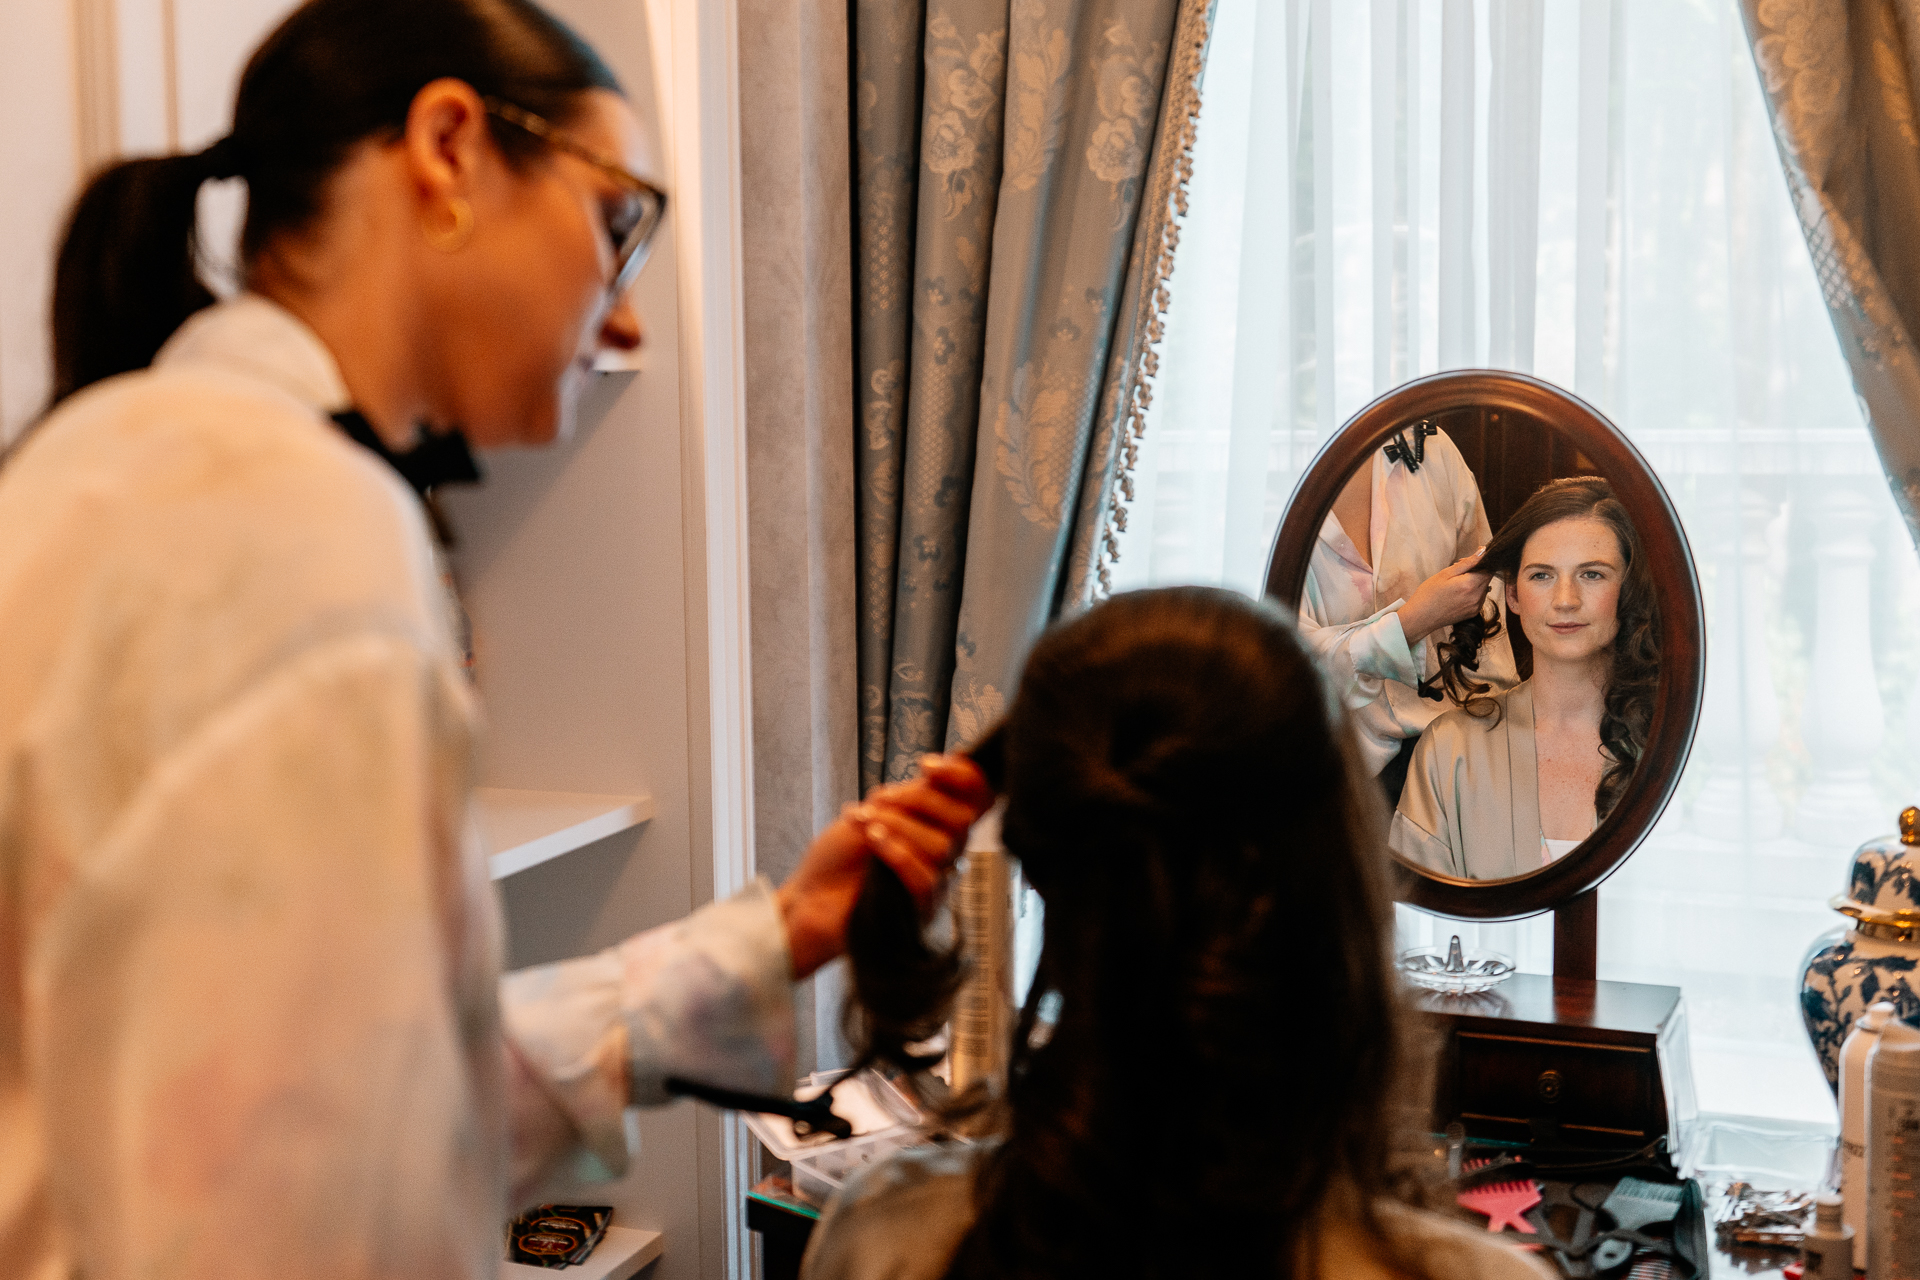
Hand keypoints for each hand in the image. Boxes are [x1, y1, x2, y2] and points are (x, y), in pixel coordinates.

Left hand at [776, 754, 993, 978]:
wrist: (808, 899)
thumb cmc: (838, 858)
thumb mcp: (874, 812)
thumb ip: (910, 796)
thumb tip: (936, 778)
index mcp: (936, 827)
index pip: (976, 800)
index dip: (962, 778)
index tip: (926, 766)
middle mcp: (943, 855)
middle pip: (961, 820)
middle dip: (919, 800)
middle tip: (879, 801)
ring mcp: (935, 885)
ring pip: (941, 847)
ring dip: (898, 827)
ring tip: (865, 826)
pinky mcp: (921, 910)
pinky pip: (926, 878)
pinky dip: (897, 853)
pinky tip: (874, 844)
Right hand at [1397, 549, 1492, 643]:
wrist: (1420, 618)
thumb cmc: (1429, 594)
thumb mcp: (1445, 573)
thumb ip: (1467, 563)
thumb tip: (1482, 551)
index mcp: (1470, 585)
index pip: (1488, 568)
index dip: (1481, 561)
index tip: (1470, 560)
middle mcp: (1477, 597)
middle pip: (1487, 578)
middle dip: (1477, 571)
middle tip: (1459, 571)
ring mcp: (1476, 607)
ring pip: (1484, 588)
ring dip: (1475, 582)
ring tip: (1457, 583)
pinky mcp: (1473, 613)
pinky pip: (1479, 597)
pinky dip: (1473, 592)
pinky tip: (1458, 593)